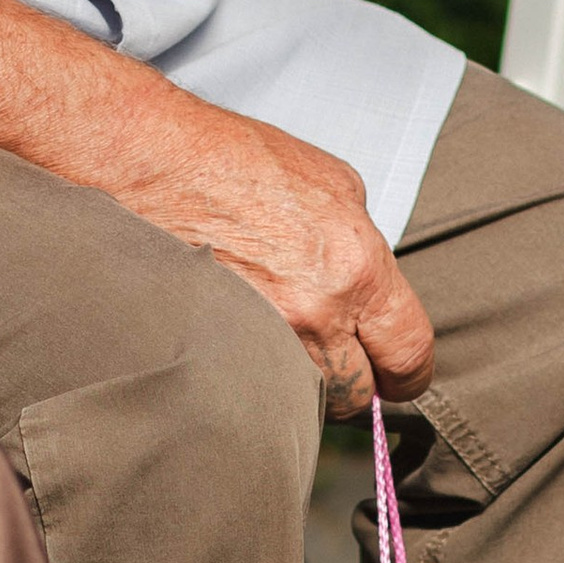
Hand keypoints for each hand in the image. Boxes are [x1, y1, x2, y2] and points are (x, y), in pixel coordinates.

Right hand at [152, 105, 433, 412]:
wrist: (154, 162)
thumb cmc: (235, 161)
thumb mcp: (334, 185)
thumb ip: (365, 247)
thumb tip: (373, 292)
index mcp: (356, 267)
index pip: (409, 355)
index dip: (407, 374)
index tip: (399, 377)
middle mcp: (314, 312)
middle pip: (356, 394)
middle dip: (352, 382)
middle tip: (335, 358)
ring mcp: (263, 337)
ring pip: (303, 401)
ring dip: (300, 383)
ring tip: (283, 345)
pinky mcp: (218, 351)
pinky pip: (254, 391)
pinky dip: (256, 378)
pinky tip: (246, 345)